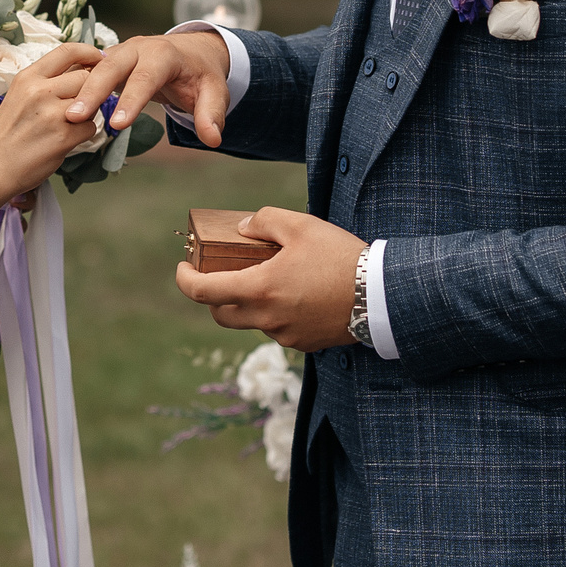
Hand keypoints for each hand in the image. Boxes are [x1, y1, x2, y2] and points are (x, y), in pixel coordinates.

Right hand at [0, 44, 106, 199]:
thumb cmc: (6, 135)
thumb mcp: (18, 97)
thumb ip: (46, 83)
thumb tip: (80, 71)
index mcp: (28, 78)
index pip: (67, 51)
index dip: (89, 52)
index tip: (100, 58)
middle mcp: (40, 91)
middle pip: (85, 77)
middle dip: (90, 89)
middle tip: (82, 102)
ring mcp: (52, 114)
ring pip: (92, 102)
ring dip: (87, 113)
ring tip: (67, 124)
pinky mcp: (63, 137)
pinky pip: (90, 127)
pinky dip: (83, 134)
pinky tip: (64, 140)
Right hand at [64, 30, 231, 148]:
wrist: (192, 51)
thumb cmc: (202, 75)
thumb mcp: (215, 92)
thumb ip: (212, 115)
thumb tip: (212, 139)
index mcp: (164, 54)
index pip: (146, 77)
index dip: (131, 100)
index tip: (118, 124)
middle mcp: (139, 48)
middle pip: (111, 66)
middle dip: (93, 90)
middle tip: (76, 116)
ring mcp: (121, 51)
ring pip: (95, 67)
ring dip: (79, 89)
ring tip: (65, 115)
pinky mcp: (110, 60)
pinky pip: (90, 69)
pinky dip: (77, 85)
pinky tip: (63, 106)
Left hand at [174, 206, 365, 352]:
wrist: (382, 295)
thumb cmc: (340, 256)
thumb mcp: (301, 226)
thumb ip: (264, 221)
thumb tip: (242, 230)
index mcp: (259, 289)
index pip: (202, 292)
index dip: (184, 280)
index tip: (183, 268)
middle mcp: (267, 319)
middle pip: (221, 314)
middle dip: (214, 295)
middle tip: (223, 273)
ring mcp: (285, 336)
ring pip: (252, 322)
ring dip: (251, 302)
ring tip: (275, 277)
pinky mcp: (304, 344)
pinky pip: (278, 329)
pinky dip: (277, 313)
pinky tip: (298, 294)